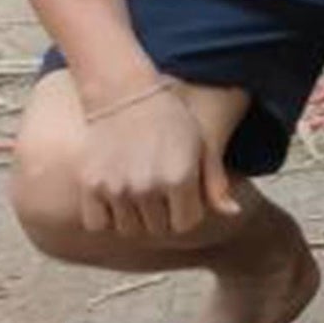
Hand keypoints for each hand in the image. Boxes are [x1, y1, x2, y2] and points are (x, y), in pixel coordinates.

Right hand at [78, 79, 233, 241]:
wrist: (124, 93)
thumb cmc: (170, 118)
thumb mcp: (202, 145)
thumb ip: (216, 182)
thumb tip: (233, 213)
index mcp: (180, 178)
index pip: (186, 223)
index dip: (186, 211)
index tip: (181, 195)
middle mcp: (148, 187)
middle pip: (157, 228)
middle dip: (162, 215)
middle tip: (158, 191)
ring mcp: (117, 188)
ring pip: (128, 229)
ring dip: (134, 218)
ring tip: (138, 193)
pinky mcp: (90, 186)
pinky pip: (97, 223)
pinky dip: (104, 217)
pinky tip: (114, 198)